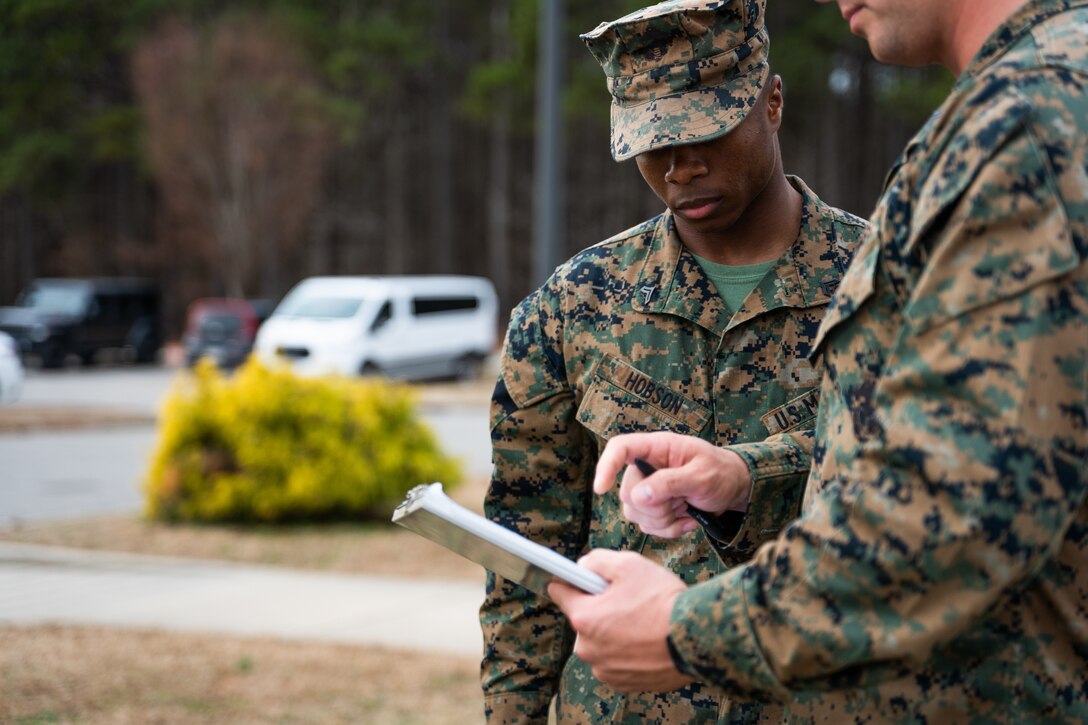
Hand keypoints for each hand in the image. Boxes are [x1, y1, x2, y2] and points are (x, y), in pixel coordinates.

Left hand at [548, 550, 692, 691]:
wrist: (696, 639)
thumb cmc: (662, 600)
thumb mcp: (628, 564)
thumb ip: (597, 561)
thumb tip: (584, 566)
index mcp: (584, 618)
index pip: (560, 592)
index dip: (573, 581)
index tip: (583, 579)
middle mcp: (588, 648)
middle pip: (584, 619)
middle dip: (600, 609)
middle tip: (627, 600)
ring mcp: (604, 669)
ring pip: (600, 642)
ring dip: (613, 633)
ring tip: (642, 623)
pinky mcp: (623, 683)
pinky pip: (615, 662)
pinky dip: (626, 652)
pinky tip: (646, 642)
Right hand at [593, 432, 751, 537]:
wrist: (732, 489)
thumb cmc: (721, 473)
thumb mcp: (702, 475)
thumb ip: (670, 482)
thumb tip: (640, 495)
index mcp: (656, 448)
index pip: (621, 448)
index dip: (606, 465)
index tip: (601, 488)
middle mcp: (647, 467)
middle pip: (627, 492)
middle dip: (656, 506)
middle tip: (683, 500)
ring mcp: (647, 489)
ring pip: (634, 513)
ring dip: (663, 519)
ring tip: (687, 507)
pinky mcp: (652, 508)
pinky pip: (647, 526)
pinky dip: (669, 529)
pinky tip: (687, 519)